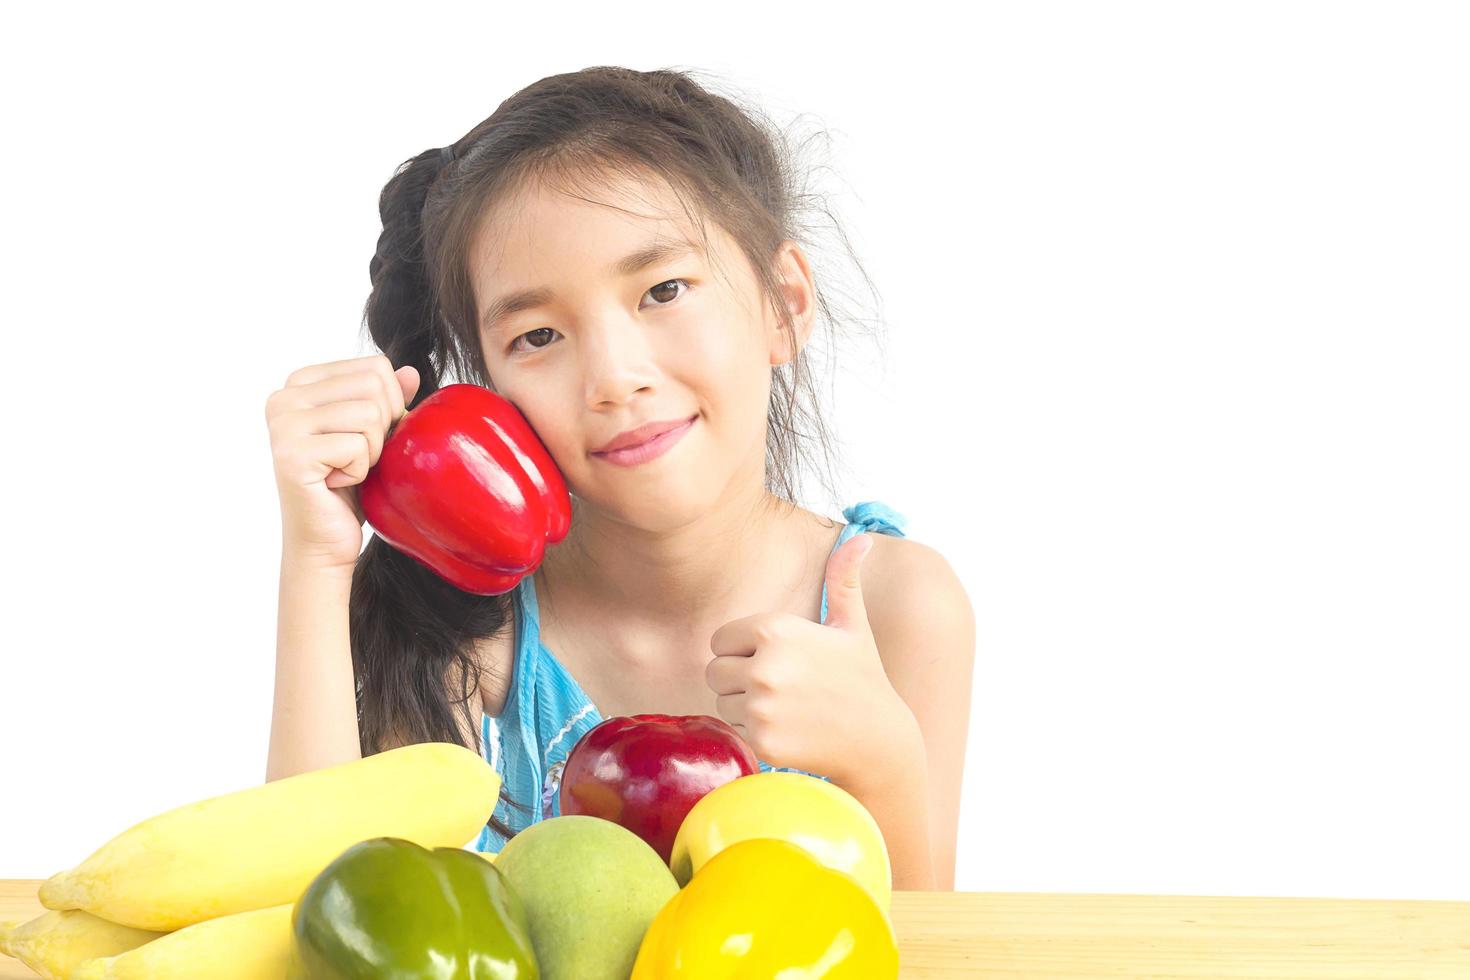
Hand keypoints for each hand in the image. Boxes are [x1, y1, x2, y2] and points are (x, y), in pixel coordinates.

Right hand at [265, 354, 419, 569]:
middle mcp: (284, 398)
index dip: (389, 406)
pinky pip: (357, 446)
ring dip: (372, 451)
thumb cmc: (349, 487)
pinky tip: (336, 484)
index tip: (362, 437)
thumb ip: (388, 399)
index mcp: (301, 383)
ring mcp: (283, 425)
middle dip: (382, 428)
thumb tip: (409, 371)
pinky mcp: (292, 454)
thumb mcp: (374, 434)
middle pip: (374, 385)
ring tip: (346, 470)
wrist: (325, 541)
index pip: (375, 367)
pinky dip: (360, 471)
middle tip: (355, 457)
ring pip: (370, 415)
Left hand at [705, 533, 916, 783]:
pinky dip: (755, 732)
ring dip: (744, 706)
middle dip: (739, 679)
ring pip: (722, 702)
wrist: (878, 741)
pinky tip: (788, 730)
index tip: (777, 660)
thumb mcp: (853, 625)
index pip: (721, 640)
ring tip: (786, 707)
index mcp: (775, 629)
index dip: (743, 650)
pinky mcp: (761, 740)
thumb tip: (861, 538)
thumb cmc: (862, 678)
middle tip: (781, 686)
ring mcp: (761, 705)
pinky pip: (734, 729)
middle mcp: (763, 665)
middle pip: (714, 671)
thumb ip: (843, 580)